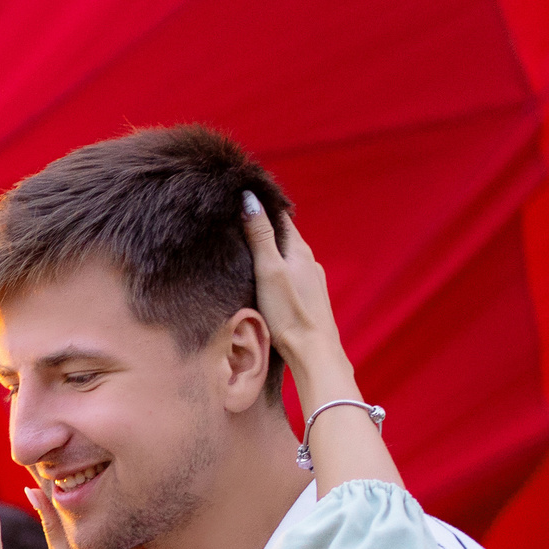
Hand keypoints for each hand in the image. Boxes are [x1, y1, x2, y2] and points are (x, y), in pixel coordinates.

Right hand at [239, 194, 353, 402]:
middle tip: (235, 219)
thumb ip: (259, 236)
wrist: (313, 353)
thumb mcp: (268, 270)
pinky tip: (263, 277)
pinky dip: (275, 268)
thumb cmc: (289, 313)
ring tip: (245, 247)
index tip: (240, 196)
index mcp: (300, 250)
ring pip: (287, 256)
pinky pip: (289, 273)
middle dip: (262, 226)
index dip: (261, 204)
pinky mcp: (308, 298)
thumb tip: (249, 198)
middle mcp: (309, 261)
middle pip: (283, 235)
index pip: (280, 215)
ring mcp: (311, 280)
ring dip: (268, 250)